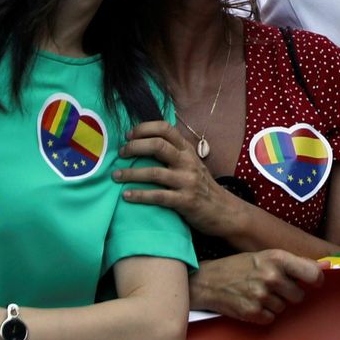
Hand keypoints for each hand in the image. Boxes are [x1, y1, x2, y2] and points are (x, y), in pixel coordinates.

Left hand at [116, 121, 243, 237]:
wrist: (223, 211)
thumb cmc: (201, 186)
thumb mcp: (191, 163)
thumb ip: (174, 153)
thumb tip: (143, 143)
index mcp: (187, 149)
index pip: (165, 128)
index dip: (144, 128)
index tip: (128, 135)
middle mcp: (188, 162)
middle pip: (158, 145)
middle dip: (134, 147)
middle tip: (120, 154)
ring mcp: (187, 181)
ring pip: (154, 172)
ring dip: (131, 173)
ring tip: (115, 176)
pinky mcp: (185, 201)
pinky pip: (158, 196)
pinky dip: (140, 195)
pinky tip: (126, 196)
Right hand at [189, 251, 323, 324]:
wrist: (208, 281)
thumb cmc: (239, 266)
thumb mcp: (266, 256)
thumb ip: (295, 263)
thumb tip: (326, 266)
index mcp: (277, 258)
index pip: (312, 273)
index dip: (316, 280)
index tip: (314, 282)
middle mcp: (271, 276)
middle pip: (298, 295)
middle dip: (289, 293)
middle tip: (272, 286)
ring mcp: (262, 296)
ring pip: (284, 308)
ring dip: (274, 303)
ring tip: (258, 292)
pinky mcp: (253, 312)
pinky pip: (271, 318)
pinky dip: (264, 313)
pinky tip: (252, 302)